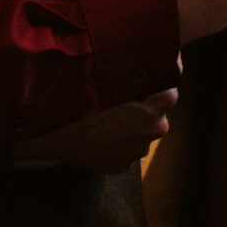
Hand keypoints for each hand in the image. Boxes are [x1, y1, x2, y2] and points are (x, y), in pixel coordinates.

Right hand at [12, 89, 175, 170]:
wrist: (56, 132)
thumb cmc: (83, 101)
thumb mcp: (111, 82)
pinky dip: (116, 144)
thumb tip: (145, 59)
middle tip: (126, 99)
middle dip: (146, 110)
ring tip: (108, 119)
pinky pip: (123, 151)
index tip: (155, 79)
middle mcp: (149, 135)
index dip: (162, 85)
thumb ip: (134, 75)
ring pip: (139, 136)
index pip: (171, 95)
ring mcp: (134, 153)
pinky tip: (99, 134)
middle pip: (157, 118)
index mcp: (152, 113)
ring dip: (130, 128)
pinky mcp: (119, 166)